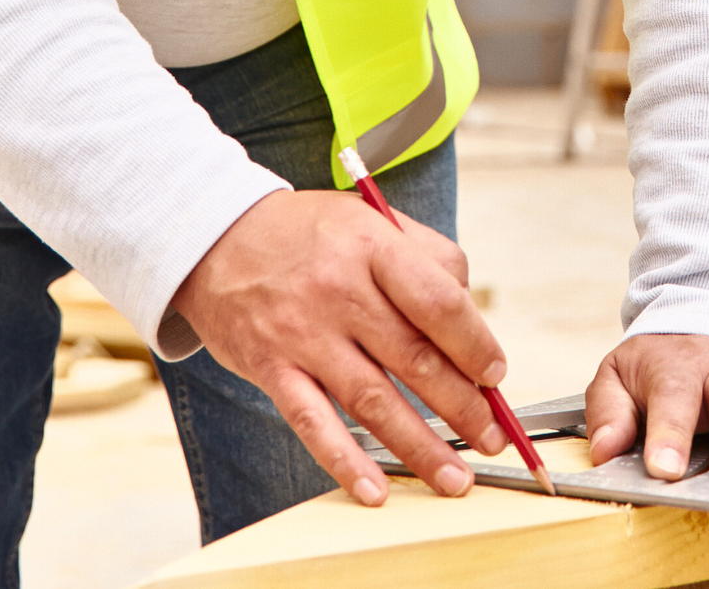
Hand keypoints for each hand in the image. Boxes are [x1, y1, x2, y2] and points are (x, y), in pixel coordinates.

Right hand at [169, 189, 507, 505]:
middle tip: (493, 438)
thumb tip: (471, 315)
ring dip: (420, 446)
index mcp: (372, 246)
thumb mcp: (370, 218)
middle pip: (414, 359)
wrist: (212, 237)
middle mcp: (338, 290)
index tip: (496, 374)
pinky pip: (312, 423)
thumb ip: (427, 256)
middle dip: (464, 407)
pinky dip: (345, 462)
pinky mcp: (271, 369)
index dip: (476, 344)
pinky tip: (374, 490)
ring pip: (372, 400)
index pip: (438, 302)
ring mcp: (302, 333)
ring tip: (455, 478)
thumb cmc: (306, 233)